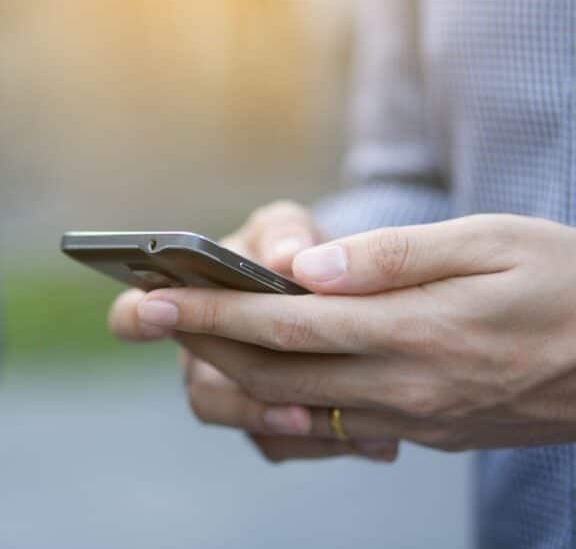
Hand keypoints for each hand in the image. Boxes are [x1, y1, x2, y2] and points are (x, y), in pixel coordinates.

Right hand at [108, 201, 397, 461]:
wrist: (341, 290)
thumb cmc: (294, 250)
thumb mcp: (288, 229)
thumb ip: (283, 235)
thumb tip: (287, 258)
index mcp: (186, 304)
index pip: (134, 316)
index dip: (136, 318)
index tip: (153, 309)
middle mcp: (202, 356)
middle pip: (202, 391)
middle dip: (242, 400)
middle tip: (287, 403)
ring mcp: (234, 394)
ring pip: (244, 424)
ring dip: (279, 424)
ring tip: (322, 420)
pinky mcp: (272, 426)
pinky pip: (284, 445)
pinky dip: (324, 441)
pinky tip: (374, 437)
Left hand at [134, 214, 575, 452]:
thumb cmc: (568, 282)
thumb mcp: (491, 243)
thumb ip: (392, 258)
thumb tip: (306, 270)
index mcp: (415, 332)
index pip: (284, 323)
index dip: (211, 310)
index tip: (153, 297)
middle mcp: (405, 387)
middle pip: (272, 371)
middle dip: (198, 342)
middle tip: (142, 315)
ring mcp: (413, 418)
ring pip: (294, 404)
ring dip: (231, 371)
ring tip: (189, 334)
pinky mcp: (425, 432)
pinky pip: (334, 422)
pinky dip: (284, 398)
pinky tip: (262, 370)